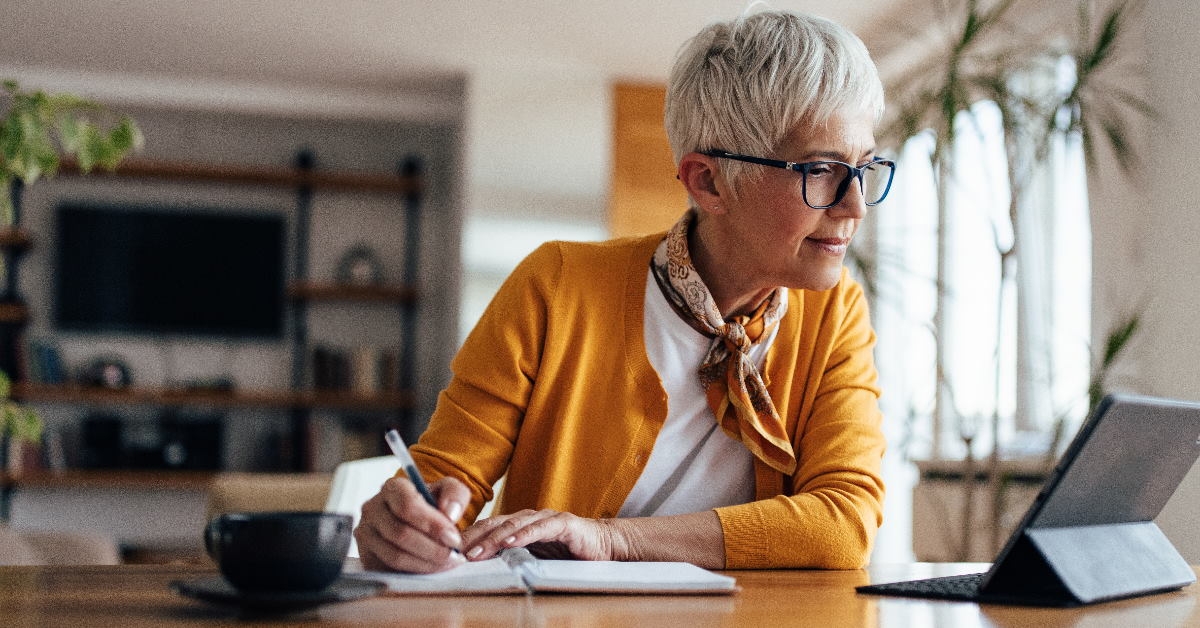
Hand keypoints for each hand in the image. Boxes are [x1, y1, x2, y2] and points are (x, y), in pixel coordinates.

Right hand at [355, 475, 469, 572]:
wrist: (415, 523)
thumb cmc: (430, 505)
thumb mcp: (447, 491)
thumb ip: (455, 495)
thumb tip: (450, 513)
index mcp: (392, 488)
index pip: (406, 505)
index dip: (432, 524)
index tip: (453, 538)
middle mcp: (373, 509)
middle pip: (400, 533)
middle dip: (432, 548)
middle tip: (454, 555)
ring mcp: (365, 534)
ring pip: (394, 555)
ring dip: (426, 563)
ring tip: (447, 563)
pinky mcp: (366, 557)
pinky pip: (388, 570)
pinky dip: (414, 573)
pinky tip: (432, 568)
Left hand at [461, 509, 624, 561]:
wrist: (605, 547)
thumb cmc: (568, 552)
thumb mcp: (535, 556)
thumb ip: (512, 557)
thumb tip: (480, 567)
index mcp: (519, 525)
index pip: (488, 528)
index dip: (468, 537)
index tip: (448, 550)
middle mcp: (529, 518)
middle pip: (495, 524)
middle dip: (473, 538)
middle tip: (454, 552)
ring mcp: (546, 519)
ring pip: (513, 525)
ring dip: (492, 539)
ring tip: (475, 552)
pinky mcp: (564, 524)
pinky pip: (540, 528)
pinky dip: (524, 534)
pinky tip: (510, 542)